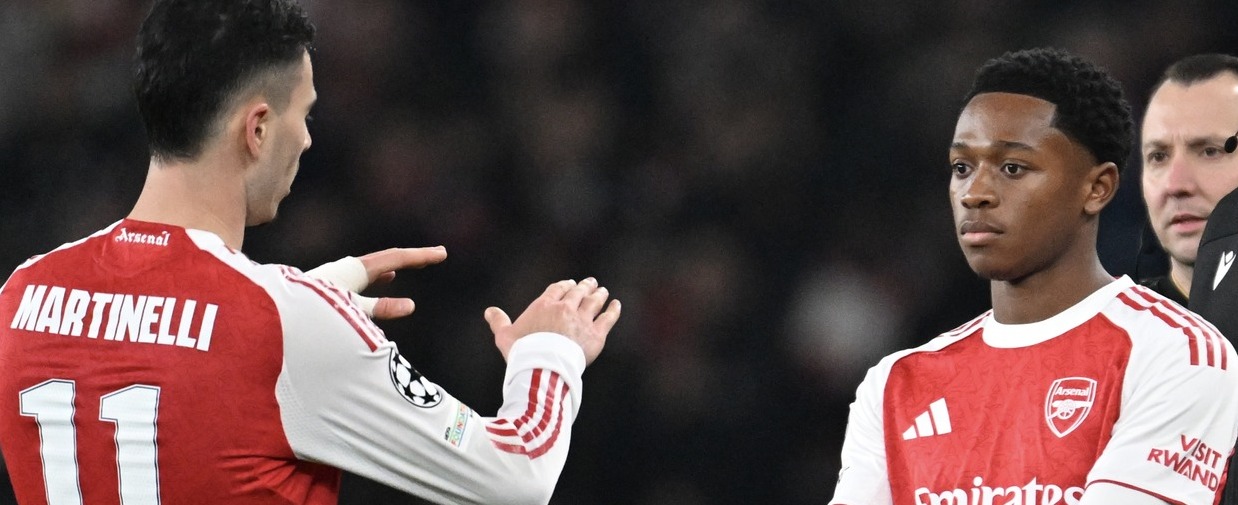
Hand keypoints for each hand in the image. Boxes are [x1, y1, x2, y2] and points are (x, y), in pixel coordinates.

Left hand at [307, 247, 446, 319]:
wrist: (276, 313)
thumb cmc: (314, 312)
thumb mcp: (351, 311)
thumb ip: (379, 308)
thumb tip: (410, 305)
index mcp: (355, 270)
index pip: (395, 257)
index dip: (420, 256)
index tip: (443, 253)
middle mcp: (347, 269)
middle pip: (387, 258)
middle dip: (412, 258)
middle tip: (435, 256)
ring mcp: (339, 276)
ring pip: (373, 269)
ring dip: (393, 266)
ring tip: (406, 268)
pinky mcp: (331, 287)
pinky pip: (362, 278)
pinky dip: (376, 278)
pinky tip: (380, 281)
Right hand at [484, 278, 621, 364]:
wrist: (544, 367)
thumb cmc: (522, 353)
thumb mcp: (505, 337)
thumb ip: (499, 322)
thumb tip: (489, 311)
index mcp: (544, 305)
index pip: (558, 289)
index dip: (565, 285)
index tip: (570, 284)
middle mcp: (565, 308)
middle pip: (578, 292)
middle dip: (585, 286)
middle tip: (591, 283)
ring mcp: (582, 320)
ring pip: (594, 302)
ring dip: (599, 295)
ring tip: (603, 292)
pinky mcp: (596, 335)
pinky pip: (608, 318)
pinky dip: (613, 310)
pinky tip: (616, 305)